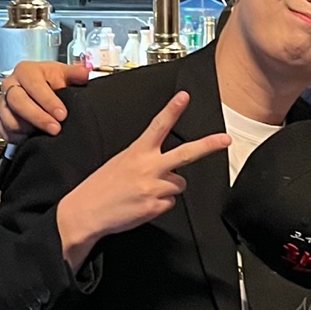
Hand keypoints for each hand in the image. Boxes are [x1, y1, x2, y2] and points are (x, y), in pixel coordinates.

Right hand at [0, 61, 88, 143]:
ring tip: (45, 134)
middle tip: (55, 129)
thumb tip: (85, 72)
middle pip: (18, 102)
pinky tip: (33, 138)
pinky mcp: (1, 119)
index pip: (34, 85)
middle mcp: (10, 85)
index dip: (48, 101)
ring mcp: (3, 103)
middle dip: (38, 118)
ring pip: (10, 119)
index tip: (61, 114)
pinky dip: (19, 137)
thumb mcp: (62, 73)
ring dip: (28, 129)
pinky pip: (5, 131)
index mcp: (25, 71)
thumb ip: (75, 73)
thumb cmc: (48, 80)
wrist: (38, 89)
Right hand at [55, 92, 229, 271]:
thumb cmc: (100, 187)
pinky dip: (160, 204)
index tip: (184, 96)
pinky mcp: (155, 206)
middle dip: (208, 146)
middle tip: (226, 140)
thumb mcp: (120, 162)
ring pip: (179, 184)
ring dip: (168, 188)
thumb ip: (145, 159)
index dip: (173, 109)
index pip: (158, 125)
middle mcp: (148, 167)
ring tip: (145, 191)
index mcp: (137, 152)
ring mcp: (154, 187)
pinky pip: (170, 203)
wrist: (85, 213)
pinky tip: (142, 204)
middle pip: (186, 154)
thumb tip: (166, 165)